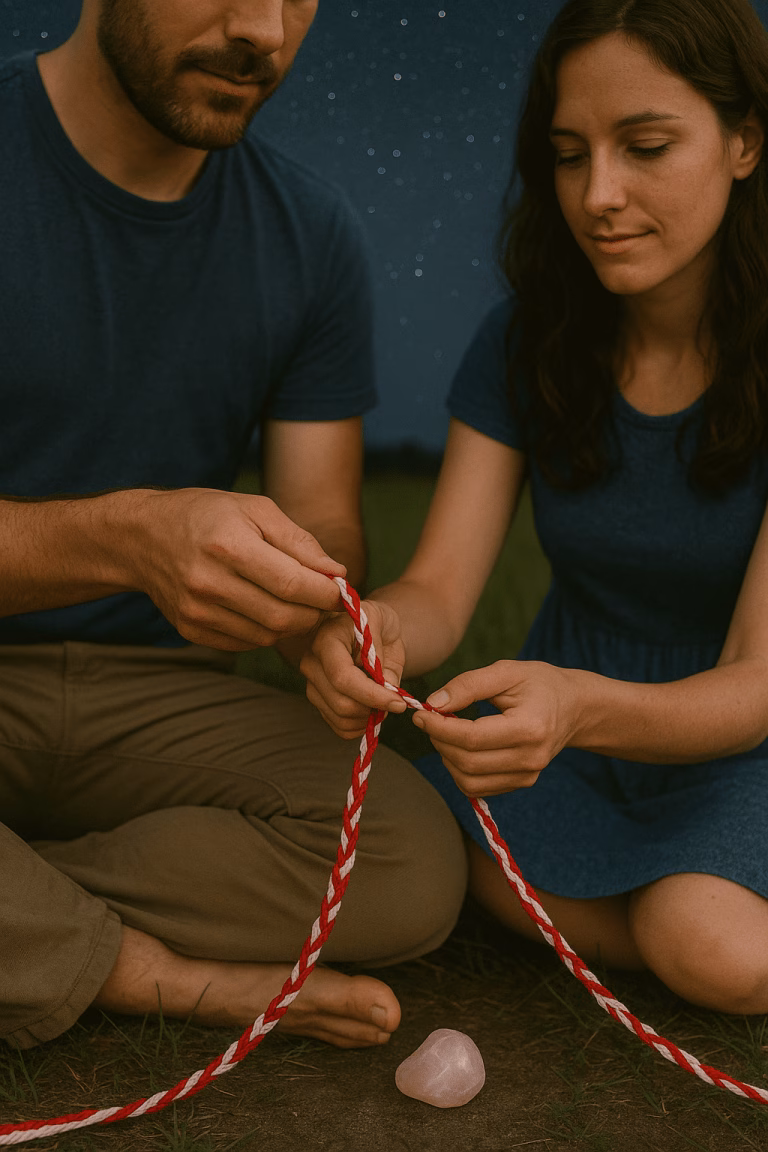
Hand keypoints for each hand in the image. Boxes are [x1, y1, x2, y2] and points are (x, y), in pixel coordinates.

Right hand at [123, 488, 345, 650]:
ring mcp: (197, 611)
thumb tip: (337, 573)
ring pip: (268, 636)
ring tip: (296, 602)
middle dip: (315, 612)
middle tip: (322, 599)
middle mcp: (209, 583)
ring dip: (293, 624)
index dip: (326, 593)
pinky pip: (246, 643)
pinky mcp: (190, 630)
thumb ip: (299, 541)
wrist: (143, 537)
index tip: (340, 589)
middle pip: (284, 617)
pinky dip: (266, 632)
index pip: (293, 585)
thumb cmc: (207, 515)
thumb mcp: (255, 509)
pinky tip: (266, 608)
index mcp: (229, 546)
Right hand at [301, 599, 406, 738]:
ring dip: (368, 718)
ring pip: (340, 717)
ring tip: (385, 703)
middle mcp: (312, 662)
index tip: (398, 702)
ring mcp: (312, 683)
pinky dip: (360, 726)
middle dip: (373, 709)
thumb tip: (386, 691)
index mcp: (327, 639)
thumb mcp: (387, 628)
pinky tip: (373, 712)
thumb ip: (385, 660)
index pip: (342, 676)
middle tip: (396, 702)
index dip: (371, 694)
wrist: (368, 627)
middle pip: (340, 702)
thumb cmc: (377, 623)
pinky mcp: (318, 699)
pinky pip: (339, 726)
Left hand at [413, 660, 580, 796]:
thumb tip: (433, 703)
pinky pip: (479, 787)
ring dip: (446, 758)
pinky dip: (460, 770)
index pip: (472, 738)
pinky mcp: (522, 783)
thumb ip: (468, 685)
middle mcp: (531, 758)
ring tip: (445, 732)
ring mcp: (528, 775)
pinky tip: (460, 746)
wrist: (574, 707)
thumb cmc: (540, 684)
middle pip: (467, 762)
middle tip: (429, 719)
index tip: (420, 712)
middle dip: (439, 740)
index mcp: (530, 728)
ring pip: (469, 781)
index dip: (439, 727)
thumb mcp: (506, 672)